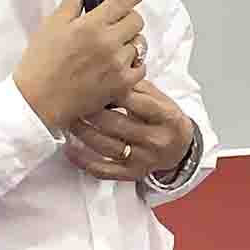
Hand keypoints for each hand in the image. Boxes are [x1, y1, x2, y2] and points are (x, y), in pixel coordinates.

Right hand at [12, 0, 148, 133]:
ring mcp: (117, 65)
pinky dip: (135, 64)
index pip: (122, 2)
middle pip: (137, 21)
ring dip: (130, 42)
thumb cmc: (41, 62)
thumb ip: (70, 1)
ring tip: (115, 47)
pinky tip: (120, 65)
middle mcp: (108, 43)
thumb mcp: (52, 26)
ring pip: (140, 44)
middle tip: (118, 24)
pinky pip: (141, 68)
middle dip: (129, 18)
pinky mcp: (121, 85)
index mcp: (91, 25)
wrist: (38, 101)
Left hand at [64, 81, 195, 183]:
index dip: (111, 92)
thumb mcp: (160, 98)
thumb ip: (136, 87)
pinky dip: (83, 160)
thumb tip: (107, 76)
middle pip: (116, 124)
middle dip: (91, 111)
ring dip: (82, 132)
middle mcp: (156, 140)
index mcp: (166, 117)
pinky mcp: (132, 173)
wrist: (180, 148)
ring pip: (106, 146)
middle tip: (74, 100)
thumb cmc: (165, 119)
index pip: (135, 102)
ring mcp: (143, 159)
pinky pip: (103, 170)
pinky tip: (70, 148)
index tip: (93, 83)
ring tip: (69, 119)